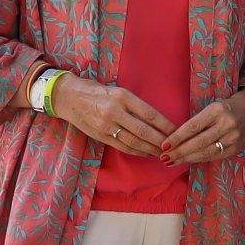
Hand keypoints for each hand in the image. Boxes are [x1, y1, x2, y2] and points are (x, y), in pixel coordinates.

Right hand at [50, 76, 175, 158]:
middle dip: (160, 141)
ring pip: (134, 141)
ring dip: (150, 149)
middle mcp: (115, 111)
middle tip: (173, 147)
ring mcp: (107, 125)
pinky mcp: (101, 136)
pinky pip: (123, 146)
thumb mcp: (117, 91)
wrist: (69, 97)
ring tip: (162, 153)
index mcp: (122, 96)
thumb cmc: (96, 91)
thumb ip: (134, 104)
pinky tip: (146, 153)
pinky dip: (137, 151)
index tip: (176, 131)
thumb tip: (155, 120)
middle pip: (144, 130)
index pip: (149, 113)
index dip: (165, 125)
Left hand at [157, 90, 244, 164]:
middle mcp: (226, 124)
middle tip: (164, 158)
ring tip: (171, 162)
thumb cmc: (224, 108)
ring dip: (186, 159)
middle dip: (179, 152)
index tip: (164, 145)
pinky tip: (187, 161)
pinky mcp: (235, 149)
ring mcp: (233, 138)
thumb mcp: (211, 107)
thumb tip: (174, 138)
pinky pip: (213, 157)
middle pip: (199, 142)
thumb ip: (196, 121)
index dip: (177, 137)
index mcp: (217, 110)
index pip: (193, 126)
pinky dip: (198, 159)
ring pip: (206, 152)